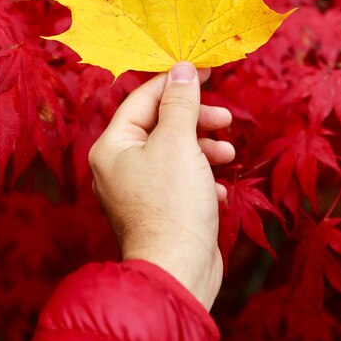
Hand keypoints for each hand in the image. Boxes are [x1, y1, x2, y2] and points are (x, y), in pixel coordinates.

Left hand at [88, 62, 234, 310]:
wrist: (179, 271)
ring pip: (175, 153)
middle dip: (196, 119)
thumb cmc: (172, 204)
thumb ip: (181, 103)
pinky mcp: (160, 210)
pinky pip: (182, 181)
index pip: (143, 99)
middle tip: (225, 118)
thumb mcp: (178, 143)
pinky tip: (218, 189)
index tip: (206, 70)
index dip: (176, 82)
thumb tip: (182, 69)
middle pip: (161, 125)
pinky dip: (201, 178)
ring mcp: (139, 190)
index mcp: (113, 146)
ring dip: (204, 148)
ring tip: (228, 152)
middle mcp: (120, 167)